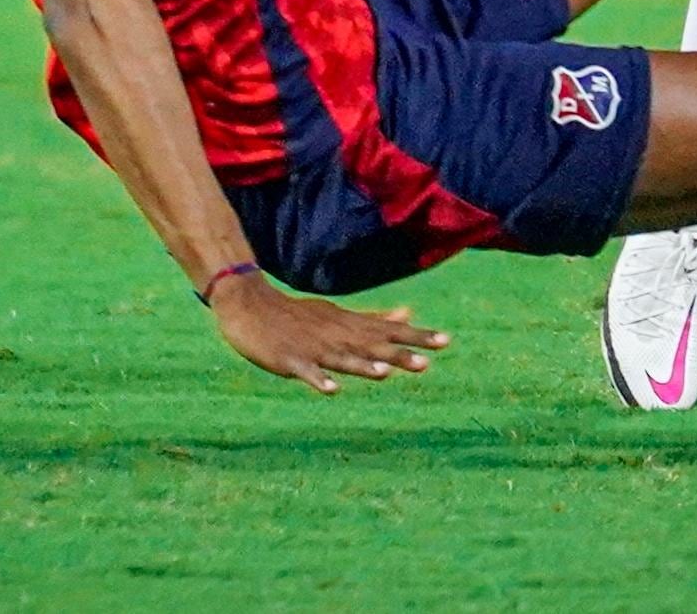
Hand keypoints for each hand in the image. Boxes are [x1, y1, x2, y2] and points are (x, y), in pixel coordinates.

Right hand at [207, 274, 448, 392]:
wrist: (250, 306)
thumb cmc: (299, 315)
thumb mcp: (340, 315)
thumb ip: (374, 319)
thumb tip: (409, 314)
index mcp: (349, 326)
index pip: (388, 332)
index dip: (416, 337)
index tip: (446, 341)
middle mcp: (336, 335)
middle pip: (371, 345)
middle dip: (398, 354)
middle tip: (427, 362)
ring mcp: (313, 347)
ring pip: (341, 358)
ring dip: (362, 366)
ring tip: (385, 374)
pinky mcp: (289, 359)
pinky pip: (306, 371)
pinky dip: (318, 380)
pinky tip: (331, 390)